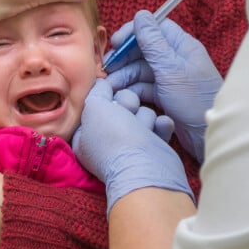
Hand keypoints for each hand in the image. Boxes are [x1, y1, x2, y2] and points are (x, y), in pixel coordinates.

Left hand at [72, 79, 192, 215]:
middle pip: (121, 106)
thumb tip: (102, 82)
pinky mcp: (154, 148)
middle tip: (126, 116)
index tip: (109, 99)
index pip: (96, 105)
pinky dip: (161, 125)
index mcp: (86, 136)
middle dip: (127, 106)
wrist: (146, 166)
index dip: (105, 99)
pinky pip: (159, 124)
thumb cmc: (115, 136)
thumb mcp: (95, 106)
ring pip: (141, 112)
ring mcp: (132, 145)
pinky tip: (161, 127)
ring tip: (143, 131)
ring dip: (144, 118)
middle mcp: (107, 141)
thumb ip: (97, 91)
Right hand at [106, 11, 222, 162]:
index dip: (133, 32)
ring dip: (124, 76)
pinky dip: (132, 91)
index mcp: (182, 46)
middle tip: (107, 68)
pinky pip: (144, 88)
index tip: (116, 43)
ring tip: (111, 86)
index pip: (154, 27)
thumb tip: (141, 14)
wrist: (208, 135)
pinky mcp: (165, 96)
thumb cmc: (195, 100)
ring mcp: (170, 78)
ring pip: (141, 70)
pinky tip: (122, 97)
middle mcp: (175, 59)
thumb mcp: (171, 69)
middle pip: (144, 49)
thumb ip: (153, 42)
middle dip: (124, 57)